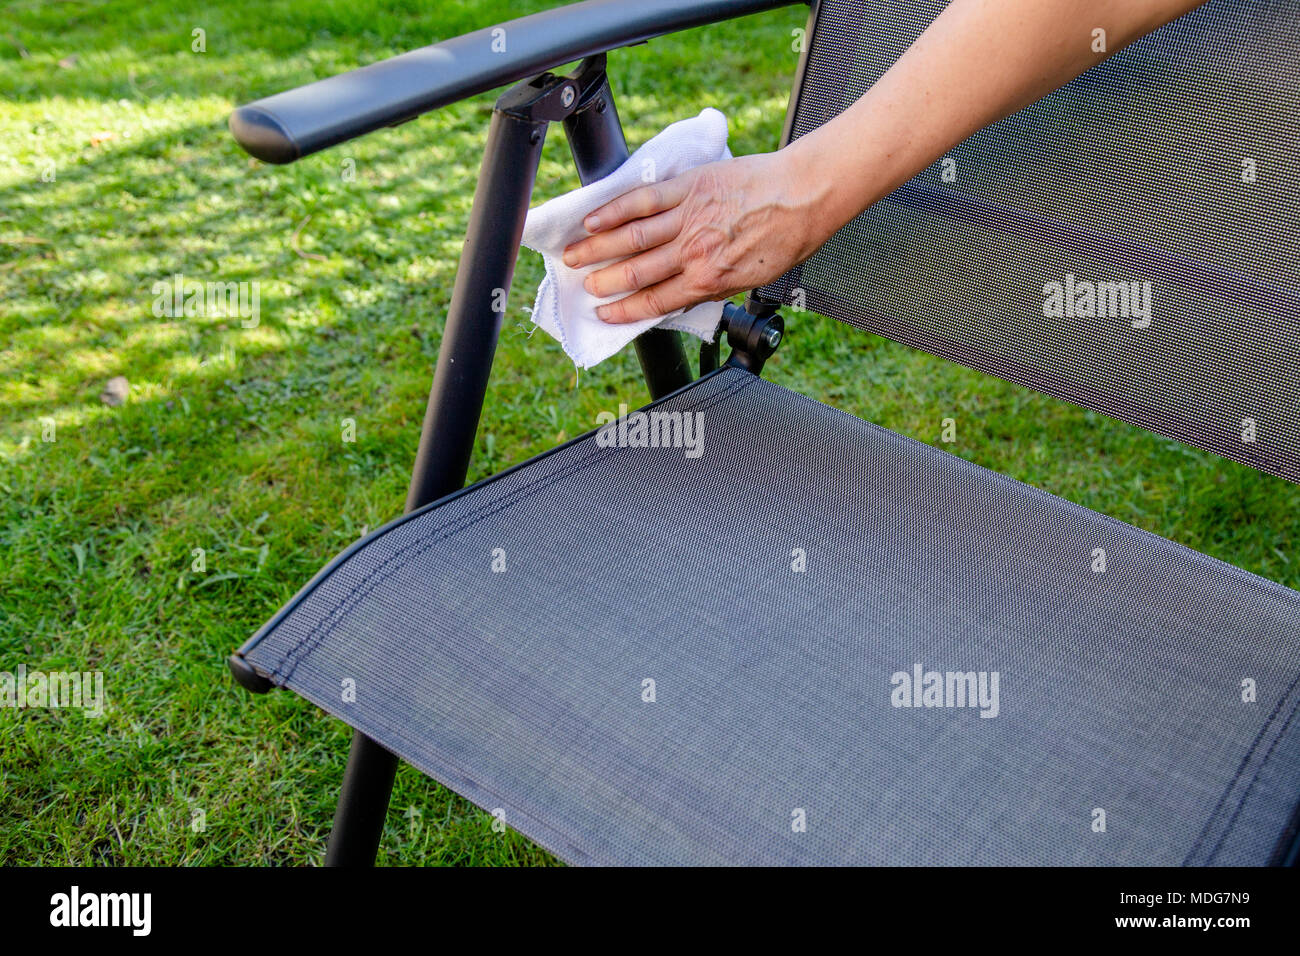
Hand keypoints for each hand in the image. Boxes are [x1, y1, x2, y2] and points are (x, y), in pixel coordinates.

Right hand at [561, 149, 834, 323]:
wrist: (805, 195)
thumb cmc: (785, 237)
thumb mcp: (751, 280)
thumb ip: (712, 287)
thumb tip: (682, 296)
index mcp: (709, 279)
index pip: (655, 301)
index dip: (624, 311)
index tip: (603, 313)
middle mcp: (693, 252)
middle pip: (636, 271)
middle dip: (604, 282)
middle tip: (583, 286)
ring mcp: (689, 217)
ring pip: (632, 237)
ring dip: (598, 248)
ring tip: (574, 255)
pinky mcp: (690, 186)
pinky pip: (644, 200)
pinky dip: (615, 210)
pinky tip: (594, 219)